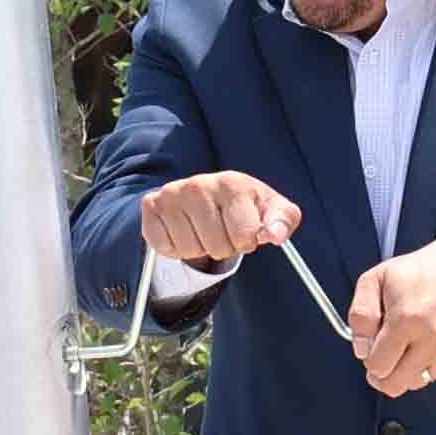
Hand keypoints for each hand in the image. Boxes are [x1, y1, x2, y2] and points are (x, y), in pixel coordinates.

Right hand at [139, 170, 305, 269]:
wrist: (206, 193)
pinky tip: (184, 230)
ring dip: (199, 249)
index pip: (245, 235)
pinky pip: (165, 248)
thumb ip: (283, 221)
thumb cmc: (244, 205)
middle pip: (217, 247)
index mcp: (232, 183)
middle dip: (223, 247)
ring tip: (204, 230)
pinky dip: (176, 249)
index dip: (247, 241)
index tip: (245, 230)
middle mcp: (199, 185)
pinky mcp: (151, 207)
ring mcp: (172, 194)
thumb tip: (275, 235)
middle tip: (222, 230)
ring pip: (190, 251)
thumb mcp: (271, 209)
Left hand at [346, 234, 435, 396]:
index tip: (372, 347)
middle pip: (396, 385)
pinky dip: (426, 365)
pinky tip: (425, 342)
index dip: (368, 359)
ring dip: (405, 370)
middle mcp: (433, 337)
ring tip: (406, 344)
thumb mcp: (375, 279)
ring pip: (416, 383)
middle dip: (382, 375)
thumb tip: (361, 349)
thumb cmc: (417, 272)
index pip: (378, 367)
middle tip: (382, 357)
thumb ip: (360, 315)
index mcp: (408, 318)